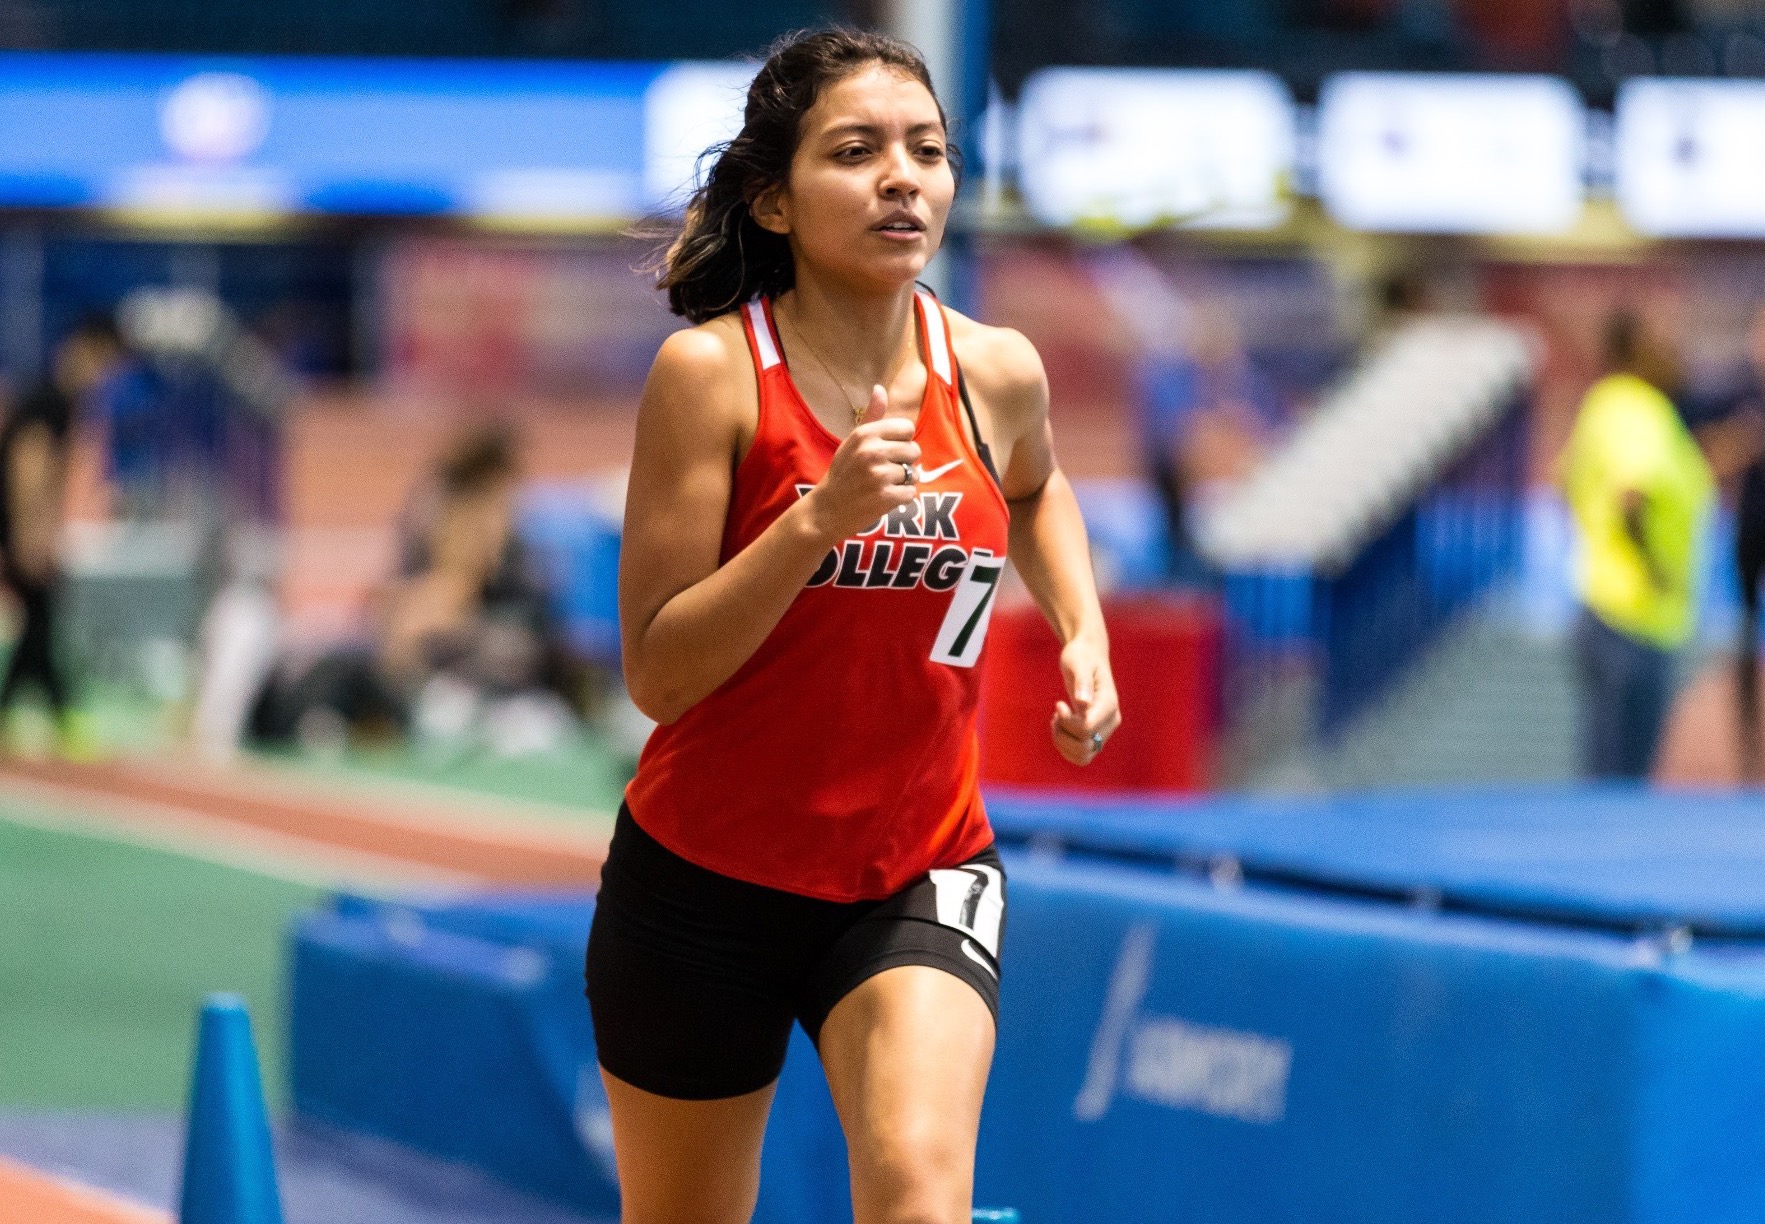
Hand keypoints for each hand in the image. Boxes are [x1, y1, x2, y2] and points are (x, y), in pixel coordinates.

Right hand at [801, 385, 920, 542]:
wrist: (828, 509)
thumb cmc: (843, 472)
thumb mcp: (853, 441)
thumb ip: (871, 416)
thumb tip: (880, 389)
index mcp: (866, 434)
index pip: (907, 428)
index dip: (902, 441)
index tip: (889, 451)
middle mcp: (872, 451)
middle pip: (914, 450)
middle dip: (905, 463)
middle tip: (885, 472)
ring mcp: (879, 475)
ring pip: (914, 473)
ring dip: (904, 482)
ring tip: (884, 485)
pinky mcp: (886, 497)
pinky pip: (911, 493)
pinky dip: (902, 498)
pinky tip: (885, 498)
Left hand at [1051, 634, 1120, 766]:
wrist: (1087, 655)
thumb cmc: (1081, 656)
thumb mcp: (1079, 663)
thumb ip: (1082, 682)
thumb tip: (1083, 703)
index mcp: (1109, 704)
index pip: (1087, 728)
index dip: (1067, 721)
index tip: (1058, 704)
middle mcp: (1111, 721)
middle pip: (1085, 747)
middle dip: (1063, 735)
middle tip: (1055, 715)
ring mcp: (1104, 730)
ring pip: (1084, 756)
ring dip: (1063, 743)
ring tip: (1056, 722)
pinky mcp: (1096, 734)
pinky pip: (1081, 755)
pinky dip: (1065, 747)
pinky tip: (1060, 727)